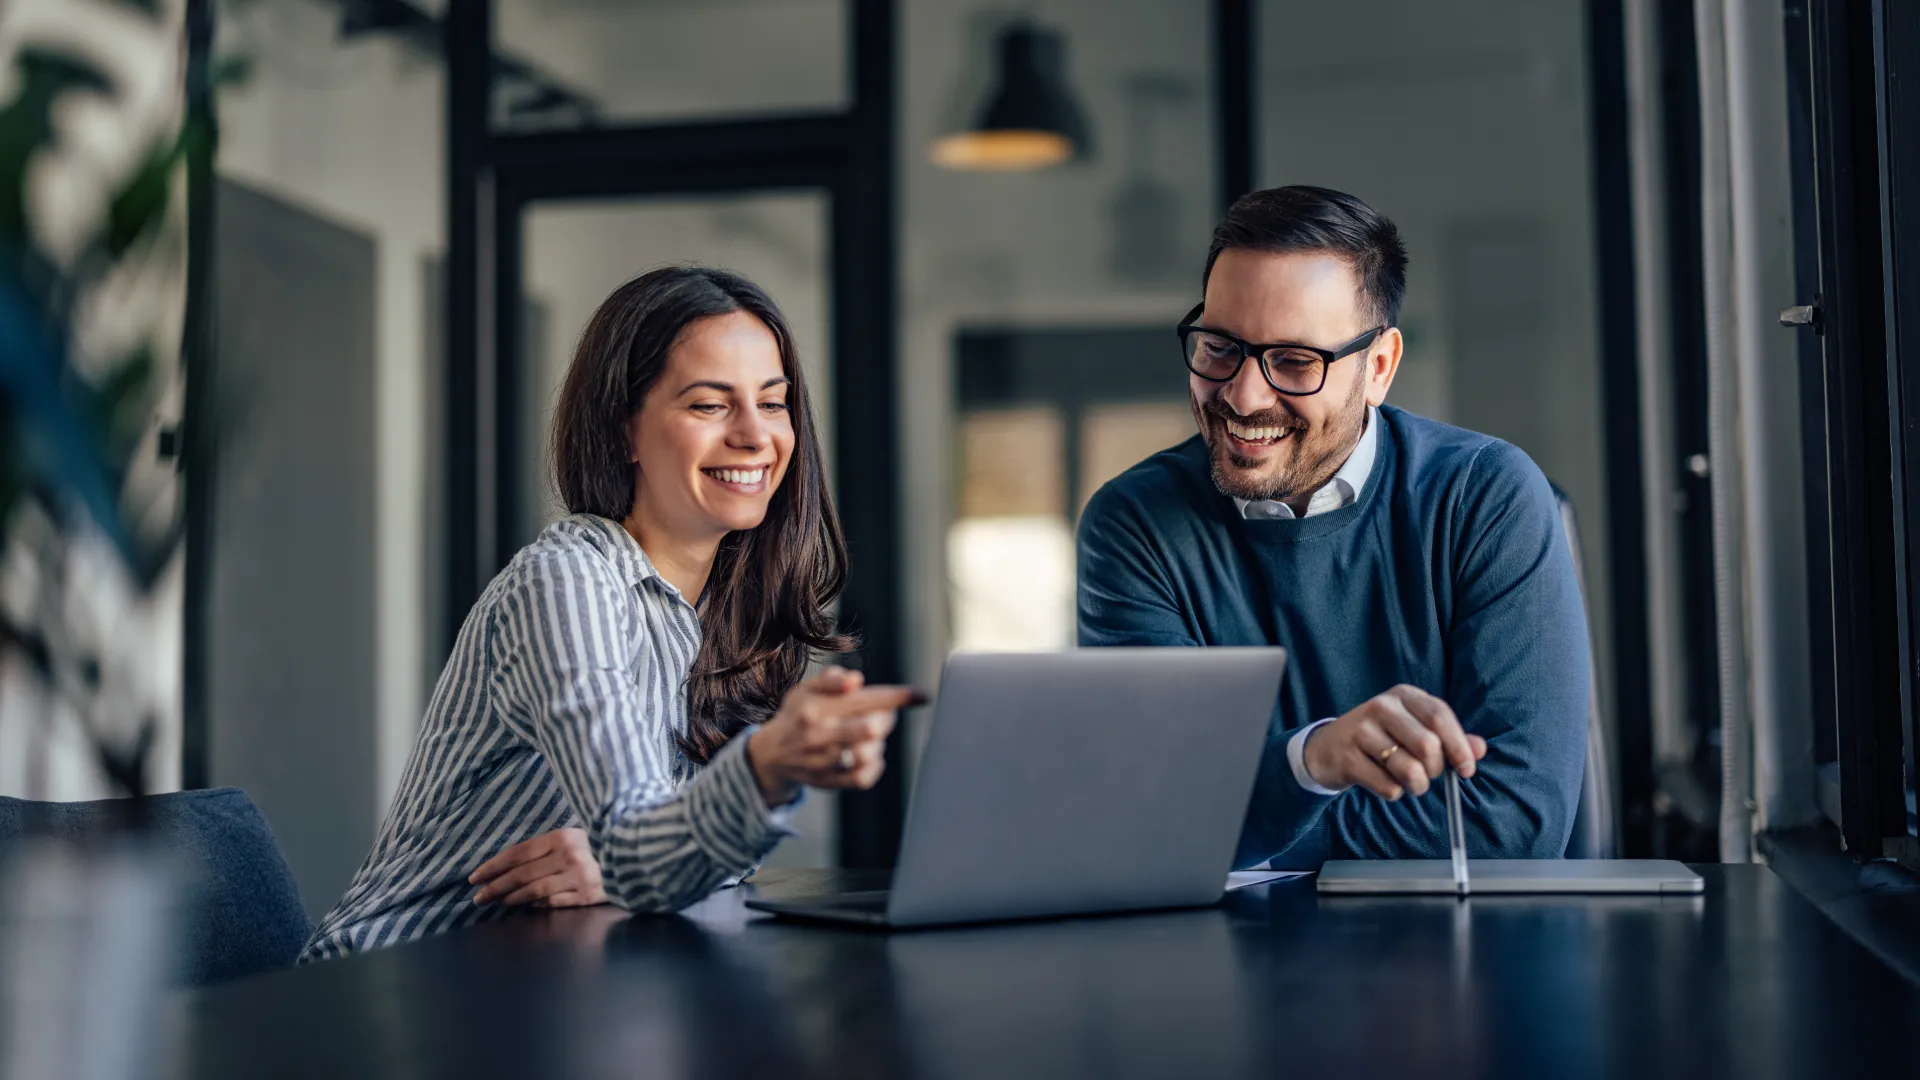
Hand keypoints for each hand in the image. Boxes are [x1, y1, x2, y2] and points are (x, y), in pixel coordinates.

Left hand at [469, 827, 606, 907]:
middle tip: (478, 896)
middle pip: (521, 874)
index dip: (493, 866)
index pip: (517, 853)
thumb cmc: (599, 847)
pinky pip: (554, 902)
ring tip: (497, 903)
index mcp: (562, 837)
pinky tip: (524, 906)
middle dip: (495, 886)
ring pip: (534, 891)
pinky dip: (536, 905)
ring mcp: (579, 877)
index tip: (475, 877)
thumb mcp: (574, 838)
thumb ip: (547, 849)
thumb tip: (511, 867)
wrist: (636, 856)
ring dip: (511, 898)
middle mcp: (569, 856)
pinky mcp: (589, 895)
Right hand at [746, 666, 925, 805]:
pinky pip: (862, 778)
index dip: (898, 697)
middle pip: (870, 728)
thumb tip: (855, 679)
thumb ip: (830, 679)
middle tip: (882, 717)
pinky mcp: (827, 781)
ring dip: (878, 743)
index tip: (920, 696)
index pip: (864, 699)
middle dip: (885, 720)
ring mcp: (823, 761)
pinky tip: (871, 756)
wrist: (770, 755)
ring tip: (872, 737)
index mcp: (815, 707)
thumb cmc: (797, 716)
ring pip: (868, 754)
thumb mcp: (805, 689)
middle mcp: (818, 735)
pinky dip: (875, 767)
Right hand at [1302, 685, 1487, 799]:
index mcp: (1404, 695)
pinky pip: (1388, 787)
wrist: (1328, 748)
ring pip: (1410, 770)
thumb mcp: (1414, 729)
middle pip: (1428, 746)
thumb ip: (1450, 738)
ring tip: (1409, 782)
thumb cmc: (1382, 739)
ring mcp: (1361, 730)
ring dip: (1417, 786)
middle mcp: (1382, 707)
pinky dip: (1393, 792)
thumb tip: (1480, 749)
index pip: (1440, 716)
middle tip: (1428, 775)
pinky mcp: (1348, 757)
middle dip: (1436, 770)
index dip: (1459, 746)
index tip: (1467, 770)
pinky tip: (1383, 781)